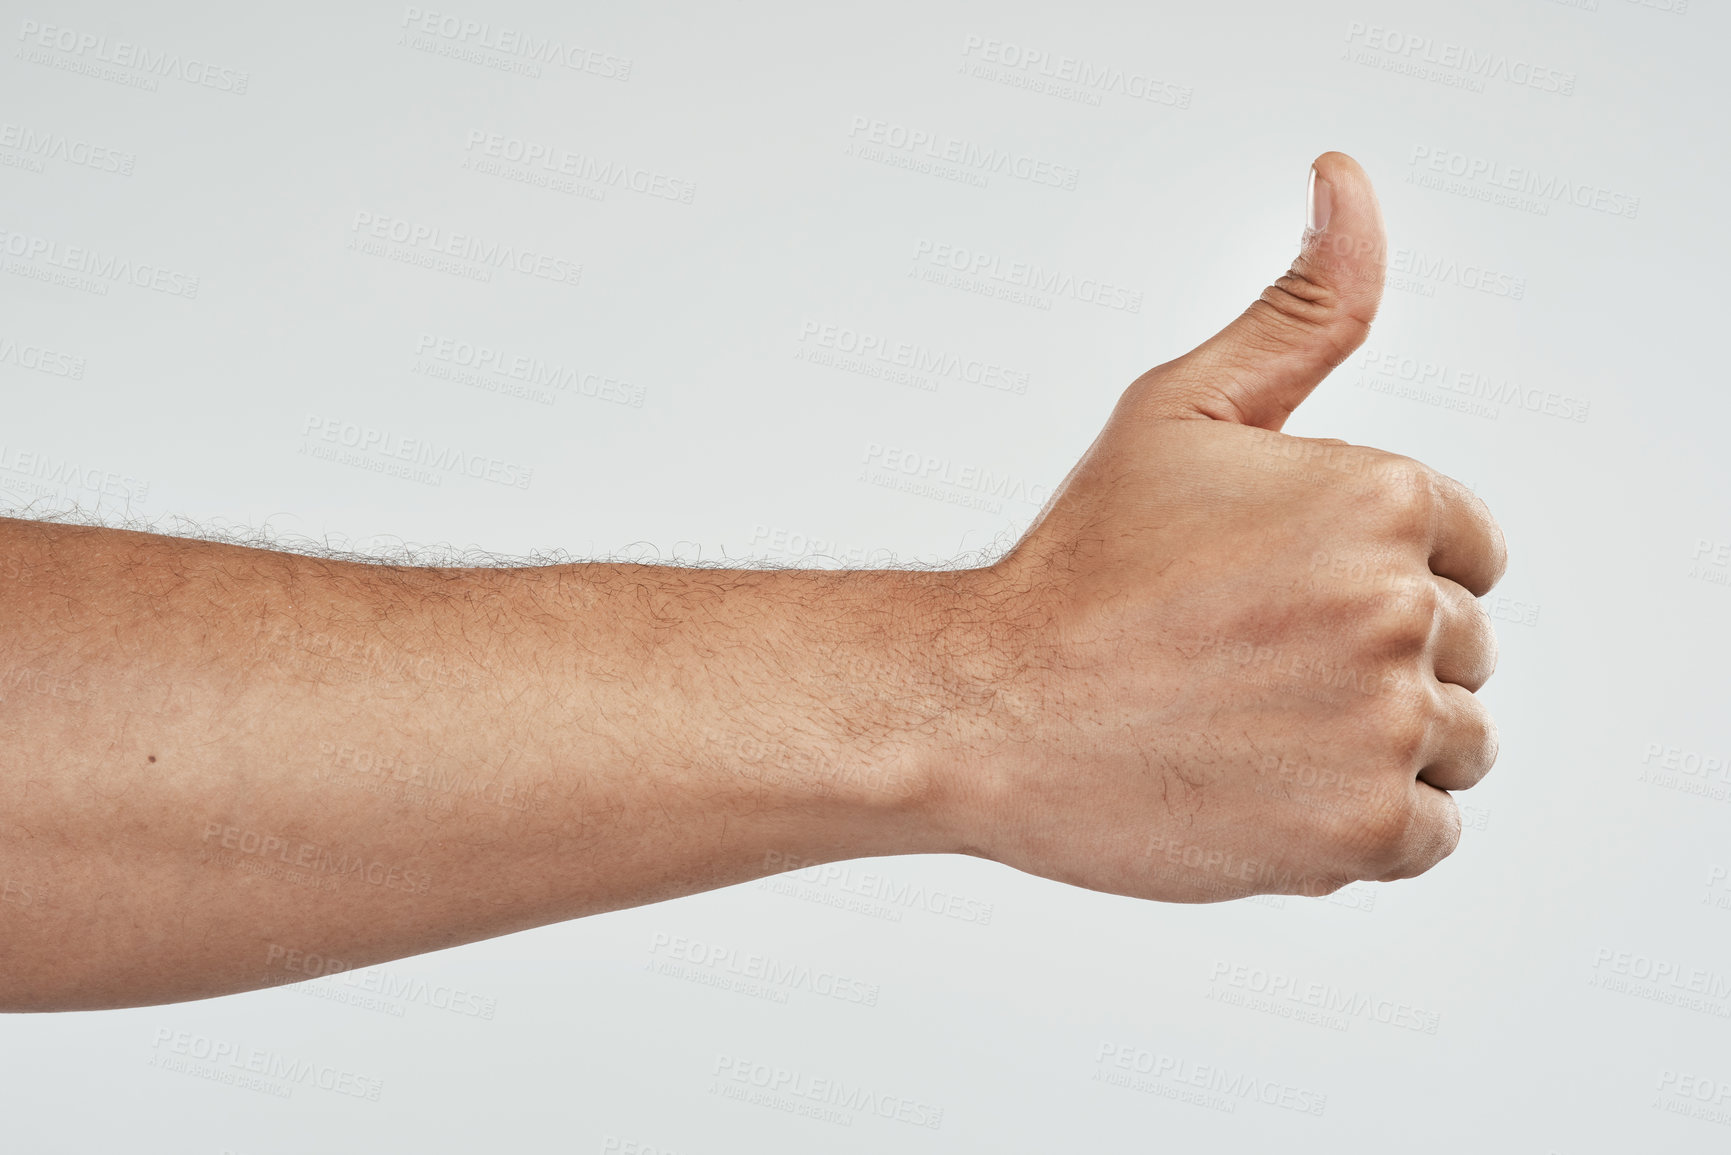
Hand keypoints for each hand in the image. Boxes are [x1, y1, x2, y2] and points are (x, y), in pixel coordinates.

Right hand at [945, 152, 1507, 900]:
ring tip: (1250, 726)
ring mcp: (1386, 725)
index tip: (1271, 595)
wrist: (986, 710)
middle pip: (1461, 647)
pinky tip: (1261, 785)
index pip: (1465, 546)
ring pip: (1456, 743)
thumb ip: (1300, 309)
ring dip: (1372, 742)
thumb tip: (1348, 182)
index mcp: (1380, 495)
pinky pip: (1429, 833)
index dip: (1365, 571)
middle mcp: (1401, 605)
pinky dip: (1358, 821)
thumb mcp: (1183, 410)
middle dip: (1369, 656)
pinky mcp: (1364, 831)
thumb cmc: (1078, 565)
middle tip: (1241, 662)